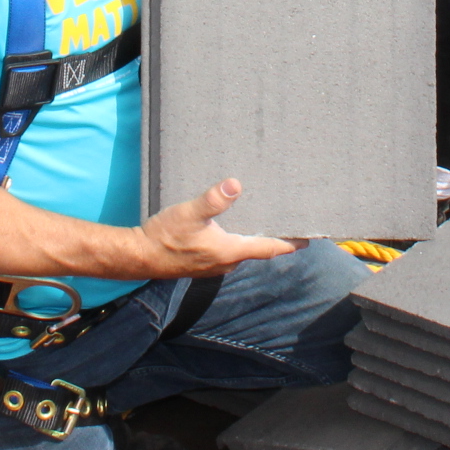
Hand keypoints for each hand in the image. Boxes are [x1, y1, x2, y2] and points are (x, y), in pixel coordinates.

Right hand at [138, 179, 297, 277]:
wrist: (139, 256)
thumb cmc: (165, 237)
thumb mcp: (190, 213)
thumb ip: (213, 199)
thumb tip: (236, 184)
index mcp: (230, 251)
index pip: (269, 248)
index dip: (290, 243)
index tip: (310, 238)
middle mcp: (227, 262)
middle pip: (259, 250)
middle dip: (275, 238)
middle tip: (291, 224)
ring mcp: (214, 264)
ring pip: (244, 250)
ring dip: (256, 238)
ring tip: (267, 221)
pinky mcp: (203, 262)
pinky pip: (229, 250)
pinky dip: (239, 239)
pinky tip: (234, 226)